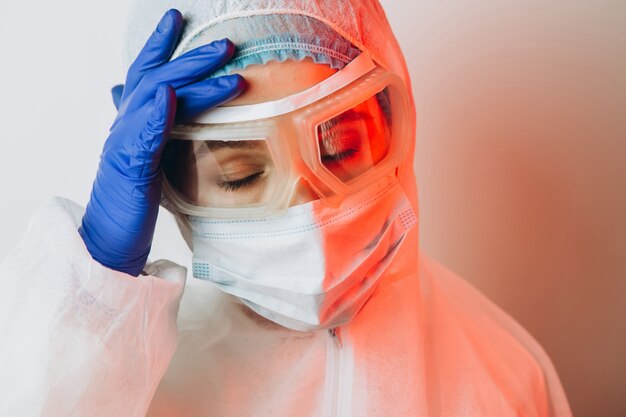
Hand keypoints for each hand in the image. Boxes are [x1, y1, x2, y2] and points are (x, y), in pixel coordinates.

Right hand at [79, 9, 244, 275]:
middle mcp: (127, 126)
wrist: (110, 238)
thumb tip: (166, 103)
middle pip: (158, 79)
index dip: (161, 45)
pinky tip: (169, 97)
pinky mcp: (130, 169)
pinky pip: (142, 137)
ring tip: (221, 62)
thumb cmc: (132, 198)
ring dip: (189, 78)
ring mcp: (126, 145)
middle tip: (225, 43)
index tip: (179, 18)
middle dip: (192, 57)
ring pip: (156, 100)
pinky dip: (155, 114)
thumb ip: (156, 129)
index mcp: (135, 123)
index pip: (147, 74)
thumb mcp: (148, 157)